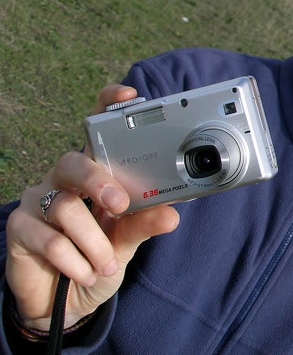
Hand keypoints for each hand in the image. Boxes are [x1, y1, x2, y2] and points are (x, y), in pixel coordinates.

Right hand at [4, 85, 179, 330]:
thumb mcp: (128, 241)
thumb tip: (171, 213)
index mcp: (95, 172)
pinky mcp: (18, 227)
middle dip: (100, 182)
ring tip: (107, 262)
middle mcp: (65, 179)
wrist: (70, 301)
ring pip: (66, 206)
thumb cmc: (100, 257)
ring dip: (93, 241)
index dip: (108, 106)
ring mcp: (39, 200)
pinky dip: (73, 259)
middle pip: (75, 161)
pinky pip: (48, 238)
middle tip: (120, 204)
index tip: (129, 95)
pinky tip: (84, 271)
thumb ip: (145, 224)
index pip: (97, 129)